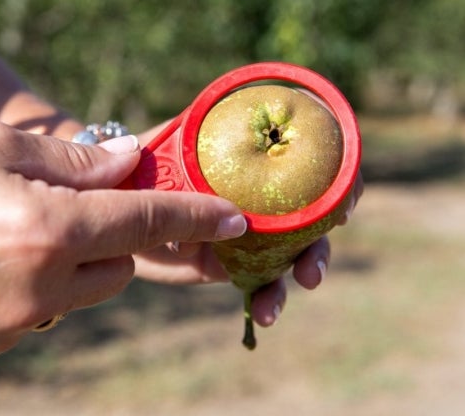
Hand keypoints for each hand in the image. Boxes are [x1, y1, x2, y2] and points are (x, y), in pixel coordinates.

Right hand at [0, 121, 245, 360]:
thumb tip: (132, 166)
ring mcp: (14, 326)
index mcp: (48, 231)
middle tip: (76, 206)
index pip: (146, 224)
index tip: (234, 218)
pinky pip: (44, 314)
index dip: (195, 217)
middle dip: (114, 236)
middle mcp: (39, 289)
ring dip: (79, 263)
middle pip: (119, 266)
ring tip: (25, 231)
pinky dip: (41, 287)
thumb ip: (77, 161)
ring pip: (85, 293)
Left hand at [132, 122, 363, 326]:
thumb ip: (177, 155)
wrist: (118, 202)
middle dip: (322, 238)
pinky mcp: (231, 262)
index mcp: (254, 157)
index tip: (345, 197)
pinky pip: (260, 279)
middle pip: (311, 212)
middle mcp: (260, 193)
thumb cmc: (143, 163)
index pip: (311, 160)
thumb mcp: (161, 151)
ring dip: (301, 269)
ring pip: (292, 250)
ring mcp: (248, 229)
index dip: (338, 177)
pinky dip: (268, 296)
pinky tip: (264, 314)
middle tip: (313, 266)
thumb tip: (192, 184)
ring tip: (291, 293)